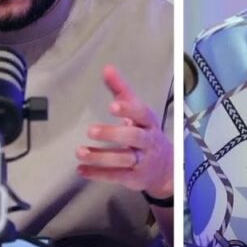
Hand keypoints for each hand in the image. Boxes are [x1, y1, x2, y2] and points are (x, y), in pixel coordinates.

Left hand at [76, 65, 173, 198]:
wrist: (167, 167)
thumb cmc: (146, 132)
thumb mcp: (137, 110)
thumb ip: (121, 90)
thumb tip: (107, 68)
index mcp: (149, 122)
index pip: (141, 114)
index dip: (128, 110)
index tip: (112, 106)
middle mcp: (148, 141)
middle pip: (133, 137)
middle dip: (112, 134)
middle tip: (90, 130)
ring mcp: (142, 161)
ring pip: (124, 159)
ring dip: (100, 157)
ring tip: (79, 152)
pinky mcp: (134, 178)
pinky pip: (116, 176)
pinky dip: (97, 174)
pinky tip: (81, 170)